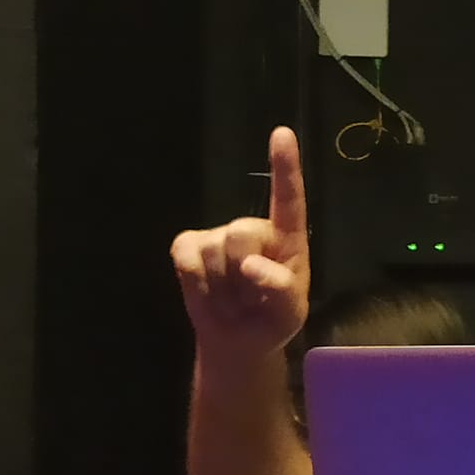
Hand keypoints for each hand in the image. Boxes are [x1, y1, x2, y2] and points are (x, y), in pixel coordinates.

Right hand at [171, 127, 311, 361]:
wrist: (237, 341)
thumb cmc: (272, 320)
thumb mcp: (289, 314)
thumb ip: (282, 289)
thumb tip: (252, 265)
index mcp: (288, 239)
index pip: (288, 199)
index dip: (285, 166)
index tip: (282, 134)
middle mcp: (254, 229)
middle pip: (241, 233)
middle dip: (243, 272)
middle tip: (251, 297)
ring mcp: (218, 235)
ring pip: (214, 252)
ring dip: (223, 287)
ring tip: (233, 298)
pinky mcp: (188, 245)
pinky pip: (185, 258)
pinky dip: (195, 282)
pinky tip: (208, 291)